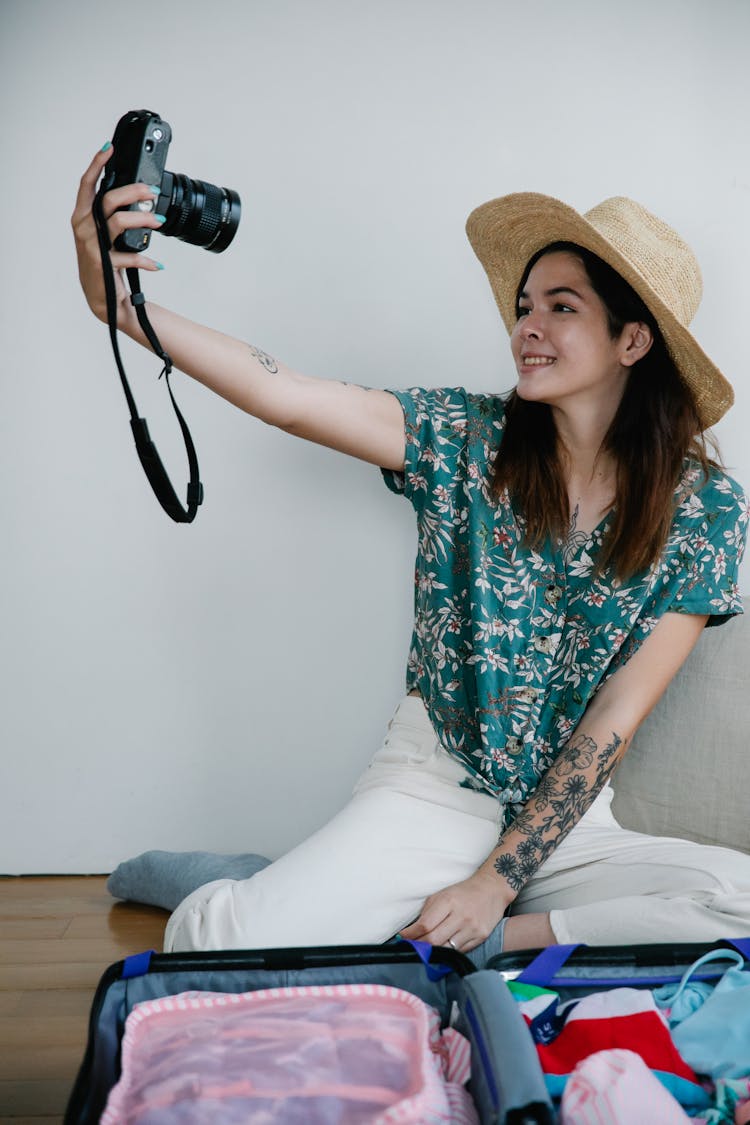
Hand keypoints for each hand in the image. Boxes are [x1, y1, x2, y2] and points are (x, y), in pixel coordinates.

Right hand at [71, 146, 164, 326]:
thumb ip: (115, 215)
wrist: (104, 299)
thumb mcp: (107, 235)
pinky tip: (157, 265)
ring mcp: (92, 246)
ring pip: (119, 222)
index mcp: (83, 217)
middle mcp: (84, 228)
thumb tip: (140, 196)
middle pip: (108, 199)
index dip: (96, 164)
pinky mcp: (103, 264)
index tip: (109, 147)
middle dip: (133, 191)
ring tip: (160, 221)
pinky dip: (146, 260)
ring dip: (143, 219)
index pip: (86, 185)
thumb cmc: (106, 262)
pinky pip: (129, 256)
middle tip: (152, 192)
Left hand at [399, 871, 509, 953]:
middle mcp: (461, 916)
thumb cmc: (463, 892)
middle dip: (419, 946)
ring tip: (425, 950)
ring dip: (433, 951)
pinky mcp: (481, 937)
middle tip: (411, 947)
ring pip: (446, 949)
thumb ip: (427, 913)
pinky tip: (443, 949)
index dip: (411, 934)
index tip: (402, 938)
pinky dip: (449, 951)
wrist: (491, 890)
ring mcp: (472, 928)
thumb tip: (411, 932)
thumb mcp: (441, 895)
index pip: (425, 924)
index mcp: (448, 901)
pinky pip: (459, 951)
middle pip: (434, 940)